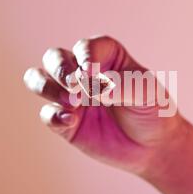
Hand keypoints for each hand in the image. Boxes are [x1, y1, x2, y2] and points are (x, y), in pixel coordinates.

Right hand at [23, 35, 184, 174]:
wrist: (154, 146)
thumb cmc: (153, 110)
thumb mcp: (146, 92)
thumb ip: (121, 85)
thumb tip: (93, 89)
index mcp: (106, 57)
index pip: (86, 47)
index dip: (86, 57)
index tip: (94, 73)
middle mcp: (83, 74)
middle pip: (54, 58)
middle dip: (59, 69)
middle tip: (75, 86)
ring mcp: (72, 98)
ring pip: (38, 79)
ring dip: (46, 87)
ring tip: (72, 103)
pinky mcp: (66, 122)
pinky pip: (46, 114)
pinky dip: (52, 116)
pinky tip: (70, 121)